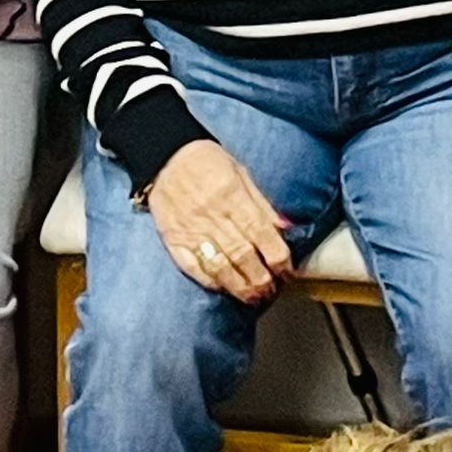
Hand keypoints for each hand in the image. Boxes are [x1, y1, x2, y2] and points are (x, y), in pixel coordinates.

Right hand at [145, 140, 293, 304]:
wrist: (164, 153)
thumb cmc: (206, 161)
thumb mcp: (241, 173)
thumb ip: (262, 204)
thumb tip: (286, 229)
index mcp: (232, 196)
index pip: (262, 234)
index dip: (278, 258)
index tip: (287, 271)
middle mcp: (212, 215)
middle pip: (243, 255)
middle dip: (262, 279)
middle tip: (273, 291)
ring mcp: (191, 229)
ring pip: (220, 266)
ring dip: (240, 286)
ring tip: (253, 298)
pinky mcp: (173, 238)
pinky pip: (192, 266)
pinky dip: (209, 280)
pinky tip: (223, 288)